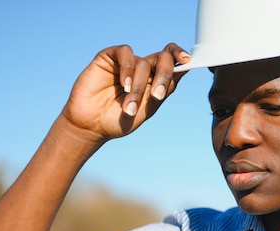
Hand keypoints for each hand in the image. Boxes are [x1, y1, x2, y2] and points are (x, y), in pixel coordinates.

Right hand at [60, 43, 189, 144]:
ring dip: (138, 87)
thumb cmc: (119, 121)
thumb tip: (183, 71)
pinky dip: (128, 68)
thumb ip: (164, 91)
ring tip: (129, 107)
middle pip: (162, 58)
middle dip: (164, 75)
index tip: (187, 61)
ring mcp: (125, 63)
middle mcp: (142, 69)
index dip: (180, 56)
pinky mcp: (108, 58)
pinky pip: (125, 53)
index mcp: (154, 81)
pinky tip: (124, 85)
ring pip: (143, 62)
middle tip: (157, 95)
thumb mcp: (147, 110)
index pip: (171, 62)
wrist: (92, 126)